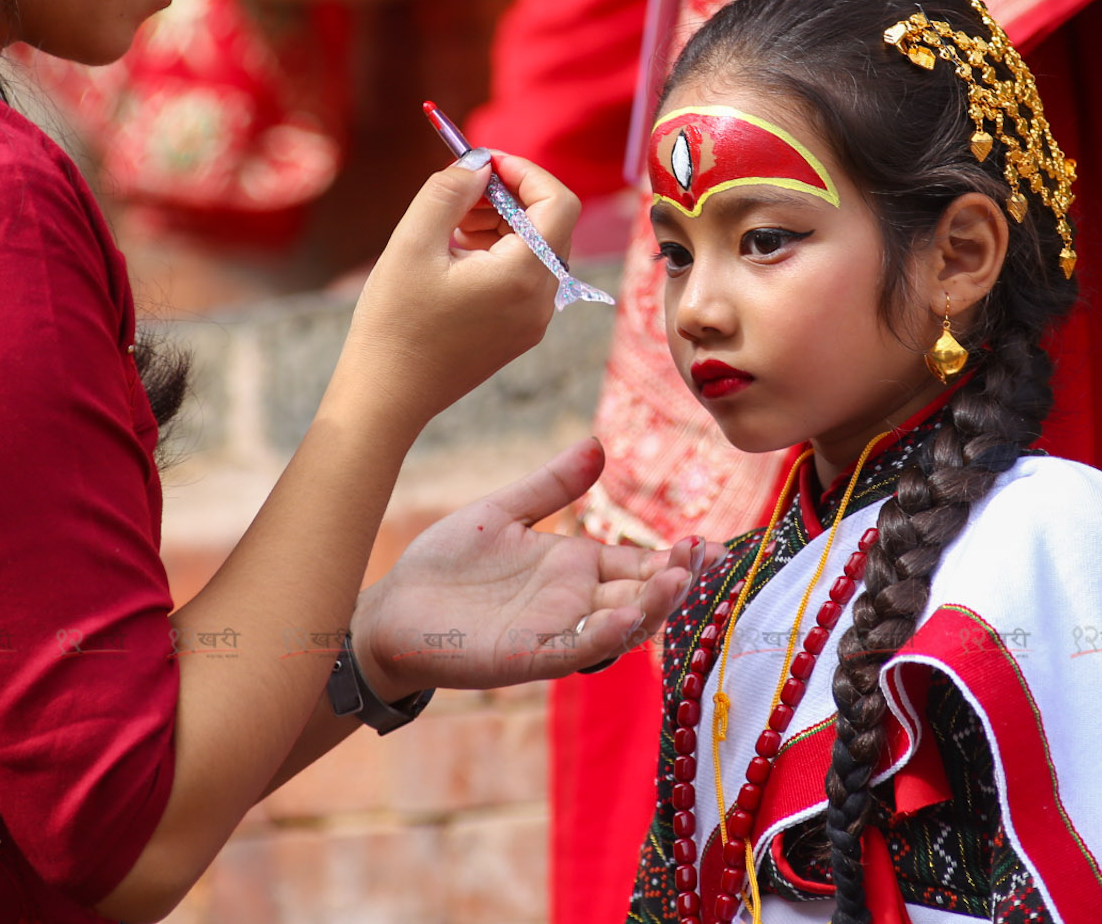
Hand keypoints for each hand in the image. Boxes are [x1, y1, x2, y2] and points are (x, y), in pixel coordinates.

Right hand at [326, 149, 579, 435]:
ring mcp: (534, 322)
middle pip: (551, 225)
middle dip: (510, 196)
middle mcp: (542, 301)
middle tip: (461, 192)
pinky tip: (457, 255)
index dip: (525, 172)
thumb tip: (480, 162)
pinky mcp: (519, 334)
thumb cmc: (394, 321)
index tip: (484, 161)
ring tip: (453, 225)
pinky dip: (501, 253)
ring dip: (504, 223)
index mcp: (524, 276)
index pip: (559, 202)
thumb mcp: (413, 242)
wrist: (386, 397)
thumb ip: (451, 191)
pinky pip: (526, 278)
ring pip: (538, 250)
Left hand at [352, 439, 716, 695]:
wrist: (390, 608)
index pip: (640, 564)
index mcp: (574, 568)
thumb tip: (598, 445)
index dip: (677, 559)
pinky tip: (624, 620)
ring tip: (676, 582)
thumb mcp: (503, 514)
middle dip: (675, 581)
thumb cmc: (444, 565)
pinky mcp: (524, 656)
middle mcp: (573, 603)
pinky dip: (601, 639)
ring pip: (618, 627)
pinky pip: (572, 652)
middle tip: (704, 559)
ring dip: (650, 609)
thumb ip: (551, 487)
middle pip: (640, 597)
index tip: (711, 545)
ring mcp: (552, 632)